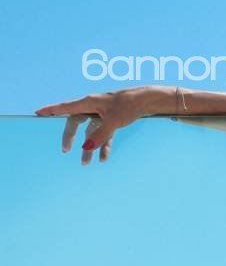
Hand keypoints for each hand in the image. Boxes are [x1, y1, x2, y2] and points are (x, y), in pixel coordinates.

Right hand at [34, 86, 156, 164]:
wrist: (148, 101)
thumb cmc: (130, 106)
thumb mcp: (114, 122)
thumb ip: (99, 135)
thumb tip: (85, 148)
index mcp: (89, 102)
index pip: (66, 108)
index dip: (51, 110)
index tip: (38, 113)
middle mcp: (93, 106)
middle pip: (76, 123)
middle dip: (70, 137)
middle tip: (65, 150)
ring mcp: (102, 113)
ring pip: (91, 132)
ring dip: (89, 148)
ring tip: (86, 164)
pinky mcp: (112, 120)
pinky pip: (103, 135)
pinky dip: (103, 146)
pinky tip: (103, 159)